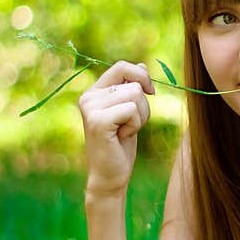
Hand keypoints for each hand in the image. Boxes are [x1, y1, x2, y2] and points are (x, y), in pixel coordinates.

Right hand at [78, 61, 154, 195]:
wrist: (111, 174)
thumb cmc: (121, 144)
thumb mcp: (130, 112)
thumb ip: (132, 88)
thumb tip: (143, 65)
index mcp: (95, 91)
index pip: (122, 66)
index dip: (142, 76)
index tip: (150, 92)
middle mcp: (88, 96)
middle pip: (134, 83)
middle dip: (143, 105)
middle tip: (130, 124)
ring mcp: (90, 108)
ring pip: (135, 95)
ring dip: (140, 117)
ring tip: (125, 131)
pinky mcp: (97, 121)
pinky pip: (132, 110)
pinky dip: (136, 125)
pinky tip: (122, 136)